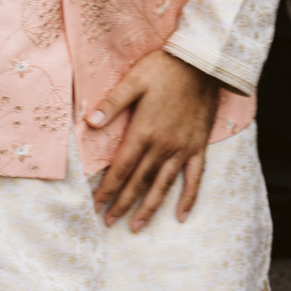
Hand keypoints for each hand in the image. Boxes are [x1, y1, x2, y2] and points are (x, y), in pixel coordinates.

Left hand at [86, 50, 218, 230]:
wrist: (201, 64)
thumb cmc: (163, 69)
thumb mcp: (133, 80)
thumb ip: (112, 104)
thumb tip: (89, 123)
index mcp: (144, 131)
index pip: (122, 168)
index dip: (108, 188)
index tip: (97, 205)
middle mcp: (163, 146)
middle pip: (139, 182)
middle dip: (122, 203)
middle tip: (109, 222)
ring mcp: (182, 149)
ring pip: (163, 186)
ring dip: (149, 208)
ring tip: (136, 226)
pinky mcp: (198, 147)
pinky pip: (194, 179)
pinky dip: (188, 198)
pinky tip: (181, 216)